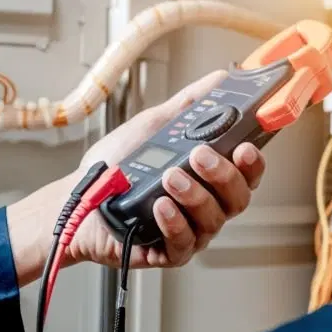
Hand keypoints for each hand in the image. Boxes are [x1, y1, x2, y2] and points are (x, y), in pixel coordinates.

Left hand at [8, 71, 265, 284]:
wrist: (77, 197)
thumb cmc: (117, 165)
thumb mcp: (156, 126)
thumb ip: (191, 104)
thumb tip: (220, 79)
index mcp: (211, 177)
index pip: (248, 173)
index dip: (253, 163)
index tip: (245, 147)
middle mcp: (207, 205)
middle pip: (238, 198)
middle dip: (223, 175)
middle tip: (200, 155)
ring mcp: (191, 230)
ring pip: (213, 219)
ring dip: (195, 195)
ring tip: (170, 176)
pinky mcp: (169, 251)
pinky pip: (184, 243)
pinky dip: (175, 222)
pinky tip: (161, 205)